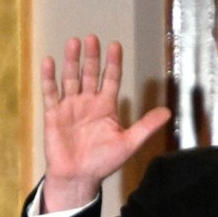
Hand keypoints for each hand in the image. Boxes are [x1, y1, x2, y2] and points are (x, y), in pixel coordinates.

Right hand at [41, 35, 169, 211]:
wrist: (79, 178)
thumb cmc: (103, 162)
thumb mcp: (129, 143)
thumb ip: (146, 126)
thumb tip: (168, 112)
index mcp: (106, 107)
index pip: (111, 79)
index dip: (113, 63)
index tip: (115, 45)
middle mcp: (87, 103)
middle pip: (89, 74)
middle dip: (91, 57)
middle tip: (92, 38)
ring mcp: (70, 107)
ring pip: (71, 78)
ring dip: (72, 61)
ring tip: (74, 42)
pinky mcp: (54, 114)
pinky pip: (51, 93)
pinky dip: (49, 77)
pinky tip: (49, 61)